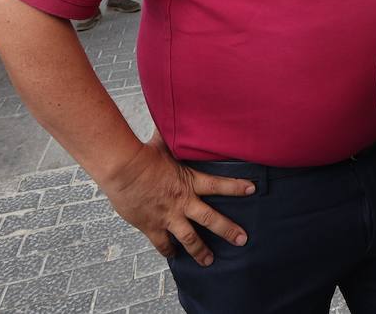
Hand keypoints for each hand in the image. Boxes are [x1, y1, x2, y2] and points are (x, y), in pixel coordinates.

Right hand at [99, 131, 253, 266]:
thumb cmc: (143, 155)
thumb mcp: (165, 144)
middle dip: (228, 230)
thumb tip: (179, 113)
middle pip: (211, 220)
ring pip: (190, 239)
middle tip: (242, 240)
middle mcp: (183, 202)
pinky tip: (174, 256)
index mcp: (189, 182)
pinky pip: (162, 244)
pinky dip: (169, 251)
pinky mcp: (151, 226)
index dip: (237, 187)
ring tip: (210, 261)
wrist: (122, 170)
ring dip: (201, 251)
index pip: (219, 184)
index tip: (253, 189)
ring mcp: (168, 216)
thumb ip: (175, 136)